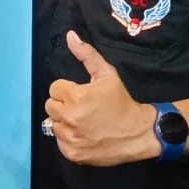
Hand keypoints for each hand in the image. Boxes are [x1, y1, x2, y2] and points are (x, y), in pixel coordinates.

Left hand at [44, 31, 158, 166]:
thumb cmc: (121, 102)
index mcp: (75, 96)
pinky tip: (85, 136)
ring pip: (54, 124)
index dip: (68, 90)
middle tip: (82, 108)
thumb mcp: (107, 75)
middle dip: (64, 105)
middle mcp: (69, 118)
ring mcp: (69, 138)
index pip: (54, 89)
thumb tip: (70, 36)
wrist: (138, 133)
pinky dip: (69, 139)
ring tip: (84, 122)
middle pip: (50, 106)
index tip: (82, 95)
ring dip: (65, 122)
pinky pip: (59, 142)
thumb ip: (87, 54)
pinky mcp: (72, 153)